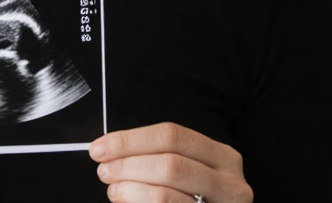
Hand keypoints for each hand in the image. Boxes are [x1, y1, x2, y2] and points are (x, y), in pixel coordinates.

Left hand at [90, 122, 252, 202]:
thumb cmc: (194, 199)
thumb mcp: (188, 173)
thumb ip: (157, 159)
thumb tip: (109, 150)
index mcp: (222, 156)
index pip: (172, 136)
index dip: (131, 140)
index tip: (100, 148)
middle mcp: (230, 182)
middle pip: (170, 163)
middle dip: (128, 165)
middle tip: (104, 171)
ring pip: (166, 194)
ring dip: (130, 190)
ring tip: (114, 190)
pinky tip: (128, 202)